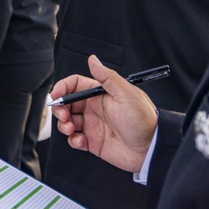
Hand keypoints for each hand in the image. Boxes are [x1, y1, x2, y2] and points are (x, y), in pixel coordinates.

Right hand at [51, 55, 157, 173]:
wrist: (152, 149)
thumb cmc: (144, 120)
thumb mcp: (127, 95)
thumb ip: (108, 77)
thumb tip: (93, 59)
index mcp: (100, 94)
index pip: (75, 86)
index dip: (63, 88)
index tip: (56, 96)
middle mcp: (94, 108)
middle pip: (67, 104)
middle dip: (60, 108)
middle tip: (64, 115)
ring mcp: (93, 125)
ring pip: (67, 121)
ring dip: (64, 124)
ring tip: (71, 129)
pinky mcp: (93, 142)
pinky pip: (75, 139)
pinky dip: (73, 140)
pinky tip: (80, 141)